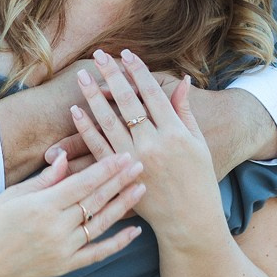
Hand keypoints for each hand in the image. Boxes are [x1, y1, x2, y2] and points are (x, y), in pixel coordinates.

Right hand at [0, 149, 145, 276]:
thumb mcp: (13, 195)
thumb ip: (44, 180)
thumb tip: (66, 157)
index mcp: (42, 206)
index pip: (82, 183)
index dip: (105, 169)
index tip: (123, 156)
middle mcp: (56, 228)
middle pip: (96, 200)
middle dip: (120, 181)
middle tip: (141, 165)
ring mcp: (62, 249)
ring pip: (101, 224)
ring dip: (123, 206)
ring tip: (141, 189)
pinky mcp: (65, 265)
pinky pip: (97, 253)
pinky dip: (118, 243)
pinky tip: (135, 231)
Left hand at [70, 51, 218, 241]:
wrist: (191, 221)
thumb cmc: (199, 180)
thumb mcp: (199, 143)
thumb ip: (186, 112)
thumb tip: (183, 81)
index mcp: (176, 133)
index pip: (153, 93)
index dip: (138, 72)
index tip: (126, 54)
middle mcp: (154, 144)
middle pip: (128, 102)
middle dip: (112, 75)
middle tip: (99, 55)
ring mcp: (135, 160)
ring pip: (109, 122)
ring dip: (93, 97)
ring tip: (82, 77)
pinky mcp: (121, 175)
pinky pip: (99, 148)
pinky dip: (86, 129)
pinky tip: (76, 111)